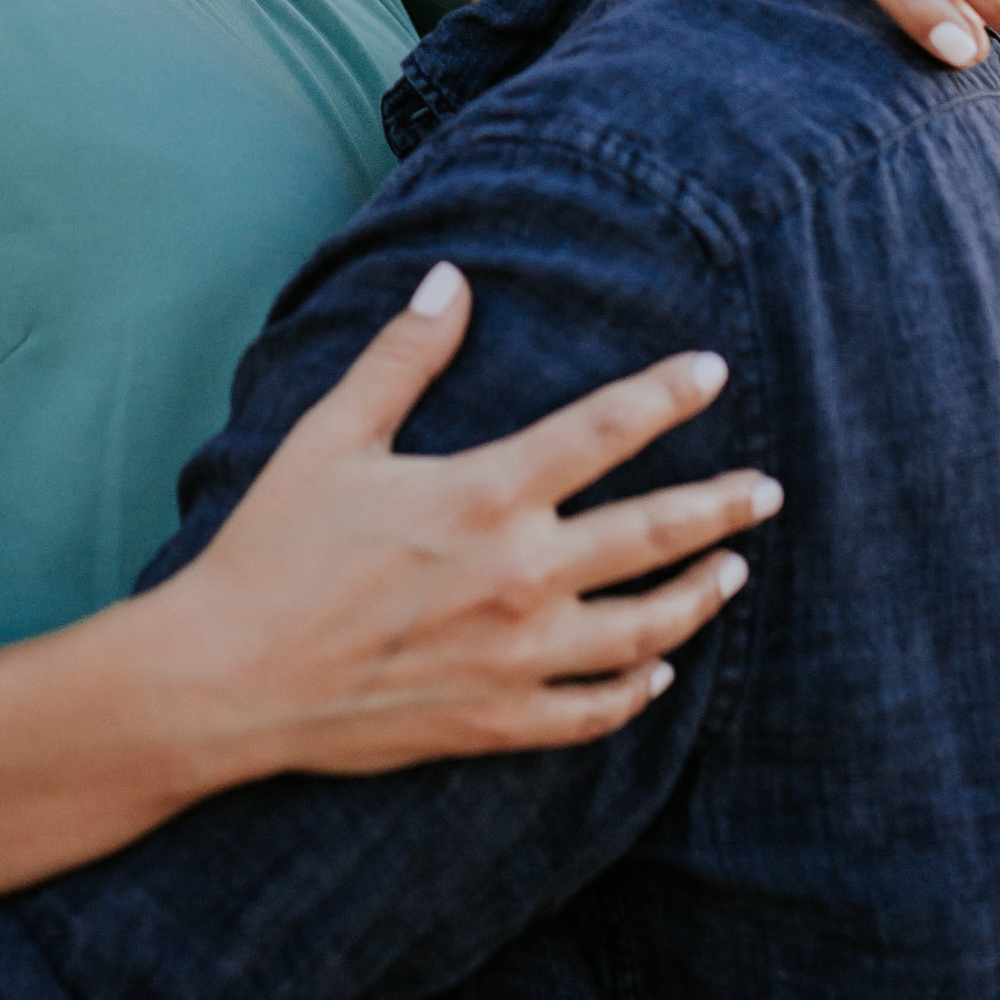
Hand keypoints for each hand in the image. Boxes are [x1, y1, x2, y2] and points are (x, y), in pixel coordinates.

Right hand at [151, 261, 776, 781]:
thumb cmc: (275, 547)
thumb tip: (449, 279)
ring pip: (645, 628)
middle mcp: (518, 577)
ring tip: (732, 570)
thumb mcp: (332, 436)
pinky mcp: (498, 721)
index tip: (713, 371)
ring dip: (698, 596)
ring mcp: (516, 658)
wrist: (231, 679)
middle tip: (769, 489)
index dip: (666, 396)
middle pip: (652, 534)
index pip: (603, 432)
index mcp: (483, 495)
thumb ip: (401, 357)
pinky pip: (597, 709)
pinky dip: (639, 687)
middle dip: (721, 505)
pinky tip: (659, 668)